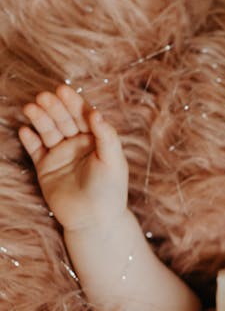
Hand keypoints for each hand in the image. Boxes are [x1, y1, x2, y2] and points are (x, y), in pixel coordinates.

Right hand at [18, 84, 128, 230]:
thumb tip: (95, 112)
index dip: (73, 102)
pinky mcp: (45, 168)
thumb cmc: (110, 190)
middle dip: (53, 107)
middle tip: (43, 97)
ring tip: (30, 108)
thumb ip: (106, 136)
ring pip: (47, 131)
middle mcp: (77, 144)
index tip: (62, 90)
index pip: (82, 115)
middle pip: (63, 119)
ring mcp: (60, 155)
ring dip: (39, 119)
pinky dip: (29, 140)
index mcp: (95, 139)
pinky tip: (25, 130)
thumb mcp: (113, 161)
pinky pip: (35, 150)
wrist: (94, 220)